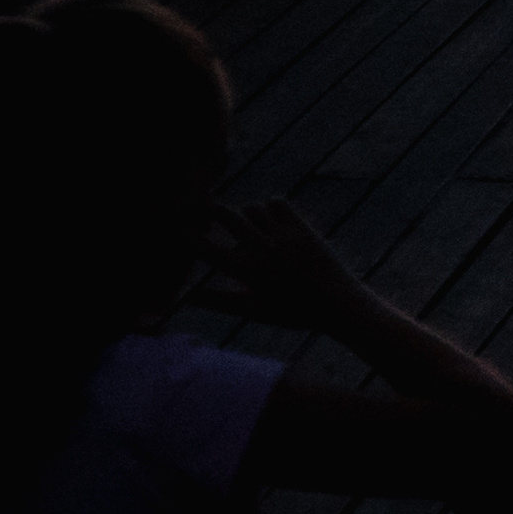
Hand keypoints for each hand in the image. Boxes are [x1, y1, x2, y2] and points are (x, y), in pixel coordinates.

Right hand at [197, 198, 365, 329]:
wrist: (334, 302)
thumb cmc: (289, 311)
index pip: (211, 252)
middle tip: (203, 204)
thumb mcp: (251, 310)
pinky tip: (268, 215)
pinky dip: (269, 205)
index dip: (191, 240)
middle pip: (231, 219)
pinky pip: (277, 203)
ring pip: (253, 208)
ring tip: (244, 220)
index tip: (179, 232)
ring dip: (245, 212)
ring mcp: (283, 236)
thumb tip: (189, 297)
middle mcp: (263, 251)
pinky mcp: (301, 226)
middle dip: (213, 210)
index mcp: (248, 274)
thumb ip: (219, 301)